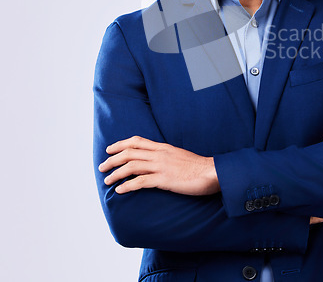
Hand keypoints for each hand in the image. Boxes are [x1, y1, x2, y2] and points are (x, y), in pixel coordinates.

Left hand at [98, 136, 220, 195]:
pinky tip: (120, 190)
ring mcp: (161, 166)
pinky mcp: (164, 179)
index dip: (120, 144)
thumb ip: (167, 156)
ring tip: (107, 181)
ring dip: (116, 173)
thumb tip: (156, 160)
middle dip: (113, 159)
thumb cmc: (198, 167)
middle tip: (102, 167)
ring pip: (131, 166)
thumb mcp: (180, 155)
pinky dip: (127, 185)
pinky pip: (140, 181)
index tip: (109, 149)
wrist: (212, 172)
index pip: (137, 141)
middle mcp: (160, 154)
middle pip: (130, 152)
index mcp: (163, 147)